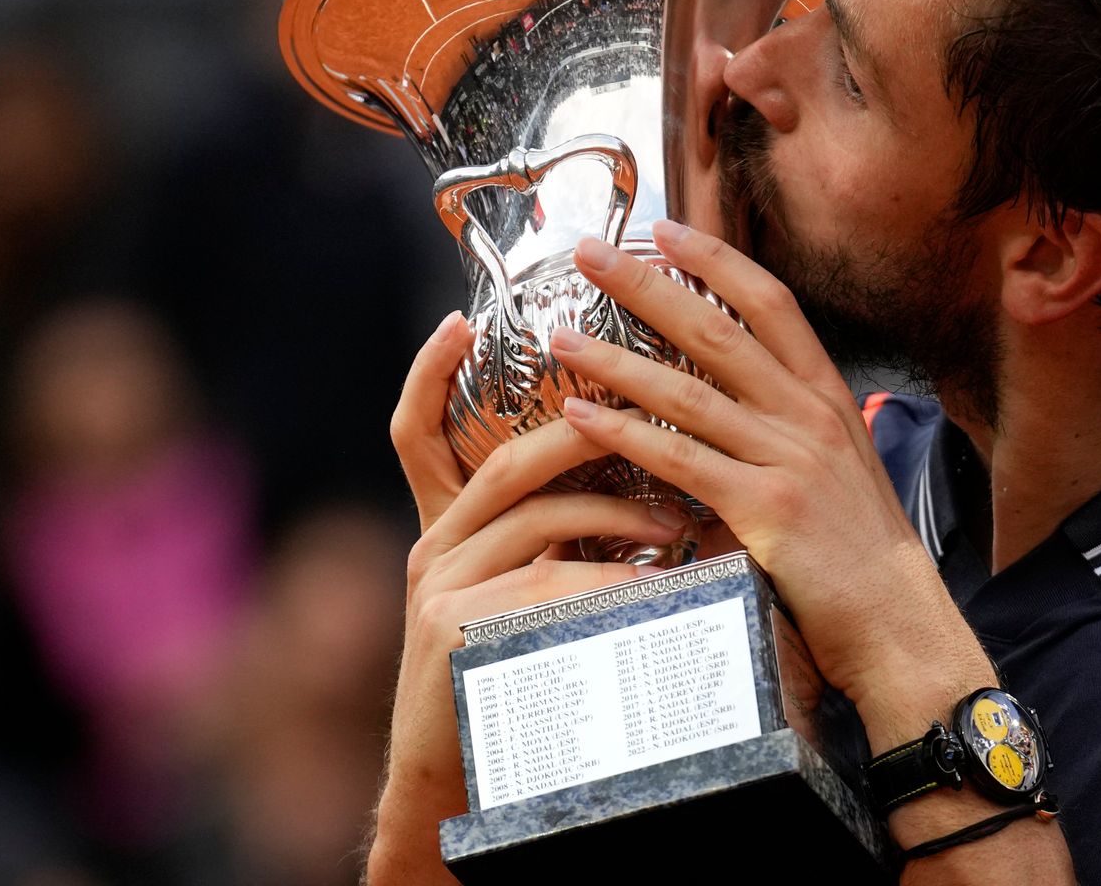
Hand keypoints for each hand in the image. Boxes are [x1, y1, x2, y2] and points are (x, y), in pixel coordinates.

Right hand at [368, 312, 694, 883]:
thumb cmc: (520, 678)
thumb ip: (562, 542)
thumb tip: (650, 494)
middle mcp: (433, 548)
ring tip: (682, 524)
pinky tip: (653, 585)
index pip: (418, 435)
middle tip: (652, 417)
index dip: (427, 375)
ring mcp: (439, 589)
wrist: (471, 778)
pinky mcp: (456, 632)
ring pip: (539, 521)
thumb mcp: (531, 597)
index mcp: (449, 530)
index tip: (457, 321)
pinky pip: (549, 584)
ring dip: (620, 516)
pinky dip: (609, 578)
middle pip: (505, 465)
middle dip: (584, 432)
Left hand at [544, 220, 996, 748]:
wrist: (900, 621)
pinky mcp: (766, 508)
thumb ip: (784, 436)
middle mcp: (810, 415)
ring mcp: (789, 458)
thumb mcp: (838, 472)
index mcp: (828, 399)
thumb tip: (725, 412)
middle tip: (590, 254)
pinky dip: (625, 433)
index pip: (770, 304)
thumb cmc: (862, 556)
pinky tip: (580, 416)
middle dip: (649, 287)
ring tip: (562, 336)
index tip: (664, 231)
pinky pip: (680, 460)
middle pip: (718, 330)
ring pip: (688, 391)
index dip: (715, 262)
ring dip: (617, 360)